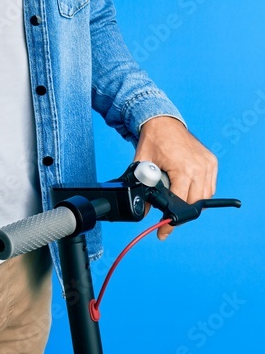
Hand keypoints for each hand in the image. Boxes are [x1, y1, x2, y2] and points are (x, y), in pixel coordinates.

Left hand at [133, 116, 217, 240]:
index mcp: (183, 169)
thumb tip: (143, 211)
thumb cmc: (152, 141)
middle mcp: (199, 167)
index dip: (170, 220)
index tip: (163, 232)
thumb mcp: (142, 166)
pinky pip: (209, 186)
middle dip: (181, 213)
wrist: (163, 121)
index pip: (179, 203)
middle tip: (168, 217)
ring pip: (204, 196)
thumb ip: (142, 189)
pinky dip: (200, 192)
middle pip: (194, 203)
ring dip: (192, 203)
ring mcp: (208, 164)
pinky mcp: (211, 161)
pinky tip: (187, 190)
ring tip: (176, 202)